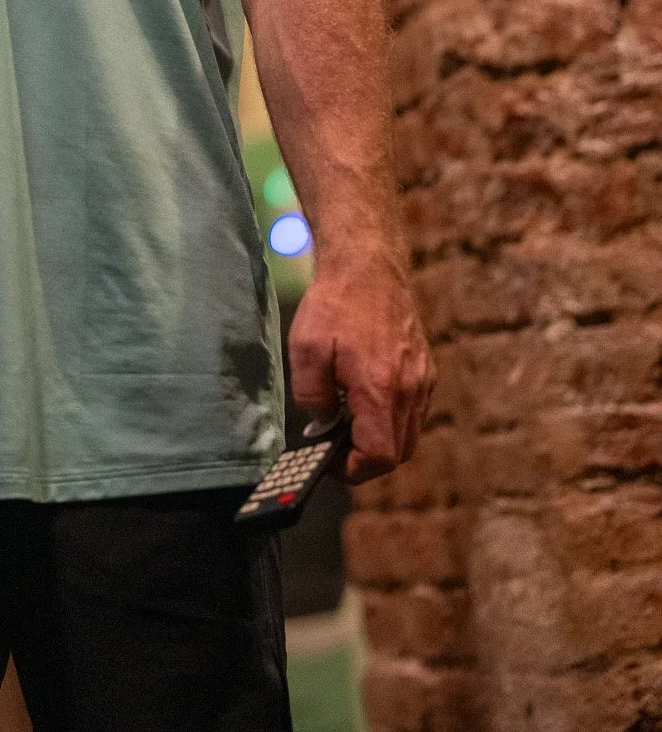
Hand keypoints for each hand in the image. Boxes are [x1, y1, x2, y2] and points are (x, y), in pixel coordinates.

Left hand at [286, 252, 434, 482]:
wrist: (368, 262)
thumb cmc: (335, 303)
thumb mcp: (306, 349)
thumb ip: (312, 396)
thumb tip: (321, 424)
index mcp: (381, 387)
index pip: (379, 455)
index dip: (353, 469)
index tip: (330, 463)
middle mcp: (411, 389)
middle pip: (398, 452)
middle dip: (366, 460)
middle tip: (336, 450)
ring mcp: (423, 379)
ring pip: (409, 434)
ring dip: (381, 441)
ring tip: (347, 426)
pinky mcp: (426, 369)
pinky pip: (414, 412)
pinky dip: (392, 420)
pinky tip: (365, 402)